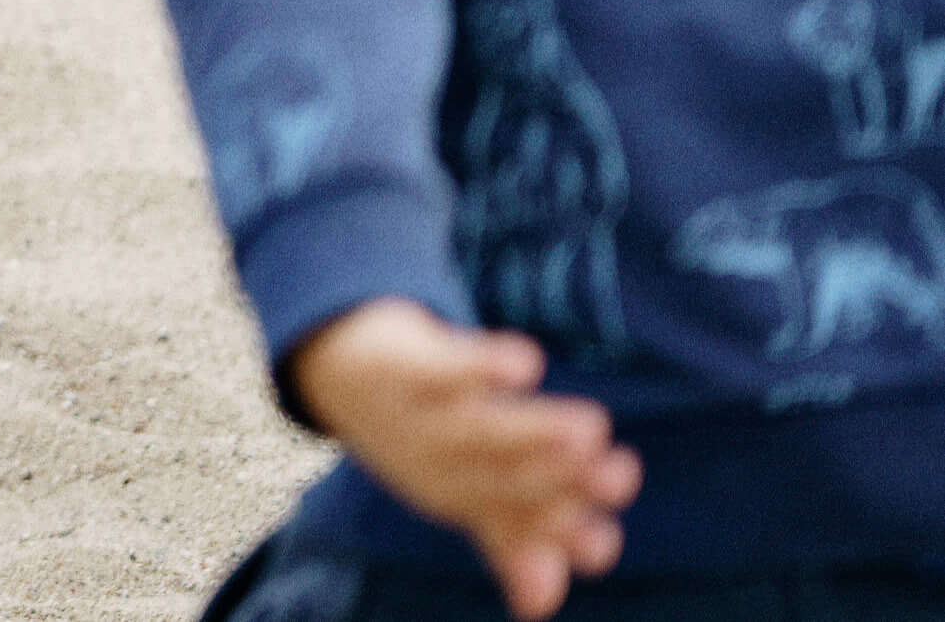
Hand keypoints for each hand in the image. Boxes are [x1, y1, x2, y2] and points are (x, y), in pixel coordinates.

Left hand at [287, 300, 635, 617]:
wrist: (342, 369)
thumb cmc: (430, 437)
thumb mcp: (471, 490)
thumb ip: (518, 539)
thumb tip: (540, 607)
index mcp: (463, 501)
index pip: (517, 525)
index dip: (563, 537)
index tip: (604, 543)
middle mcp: (438, 466)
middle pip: (504, 478)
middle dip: (563, 481)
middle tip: (619, 475)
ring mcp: (417, 415)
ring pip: (479, 428)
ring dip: (534, 431)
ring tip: (591, 428)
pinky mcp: (401, 364)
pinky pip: (440, 367)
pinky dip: (481, 365)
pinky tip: (527, 364)